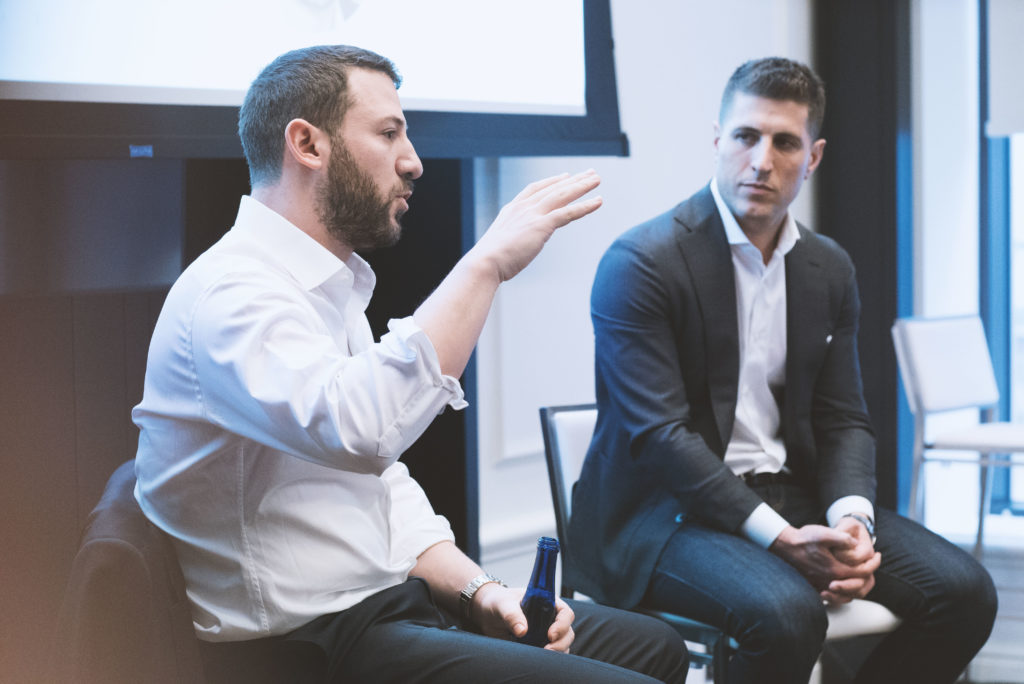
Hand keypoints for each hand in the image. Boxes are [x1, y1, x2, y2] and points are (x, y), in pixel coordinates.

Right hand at [468, 170, 601, 282]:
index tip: (564, 176)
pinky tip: (598, 201)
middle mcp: (523, 207)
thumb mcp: (498, 245)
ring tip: (597, 178)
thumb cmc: (488, 261)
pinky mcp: (542, 225)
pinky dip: (585, 206)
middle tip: (589, 173)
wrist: (485, 263)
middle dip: (573, 179)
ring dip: (582, 185)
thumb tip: (512, 249)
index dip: (552, 182)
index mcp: (511, 210)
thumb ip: (509, 241)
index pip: (535, 190)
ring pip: (563, 195)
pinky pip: (568, 212)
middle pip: (553, 188)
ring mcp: (533, 215)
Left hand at [472, 583, 574, 651]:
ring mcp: (545, 633)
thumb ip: (512, 615)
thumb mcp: (503, 604)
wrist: (487, 613)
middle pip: (567, 632)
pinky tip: (538, 660)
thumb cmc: (497, 602)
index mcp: (547, 602)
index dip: (562, 624)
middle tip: (548, 650)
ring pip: (562, 645)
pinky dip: (548, 659)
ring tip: (542, 657)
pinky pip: (550, 654)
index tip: (551, 634)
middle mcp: (549, 618)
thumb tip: (522, 631)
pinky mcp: (537, 645)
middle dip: (561, 643)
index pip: (565, 613)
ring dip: (557, 653)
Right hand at [769, 524, 878, 602]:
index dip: (874, 564)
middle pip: (858, 586)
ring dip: (858, 585)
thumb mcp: (824, 533)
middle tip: (873, 564)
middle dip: (869, 575)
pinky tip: (846, 583)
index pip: (863, 572)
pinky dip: (844, 592)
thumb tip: (856, 544)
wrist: (784, 545)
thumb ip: (843, 538)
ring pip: (847, 594)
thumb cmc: (804, 538)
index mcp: (835, 569)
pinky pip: (835, 596)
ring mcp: (821, 585)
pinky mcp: (814, 586)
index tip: (878, 555)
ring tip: (863, 575)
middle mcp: (829, 581)